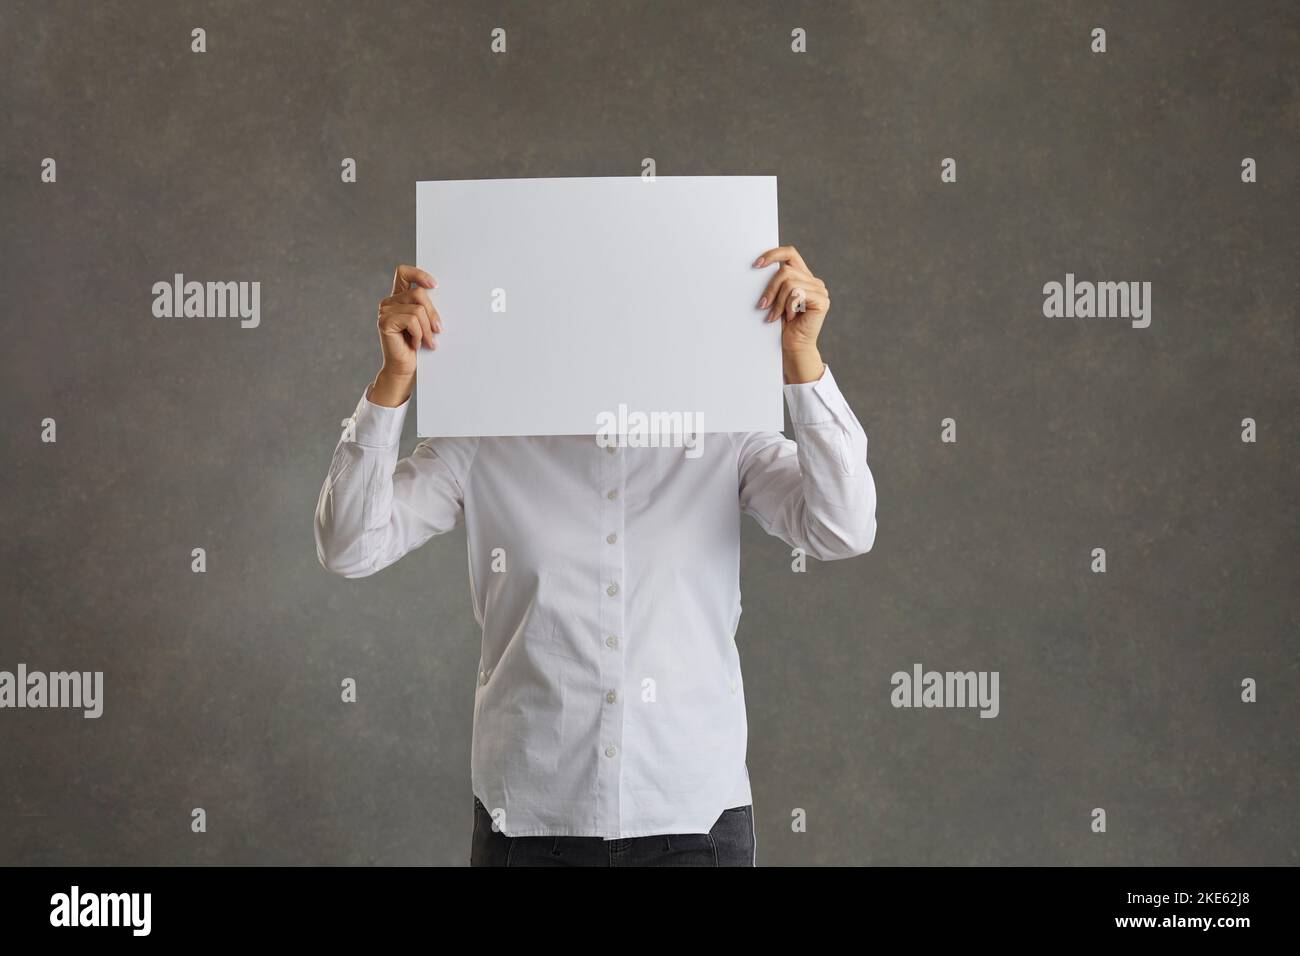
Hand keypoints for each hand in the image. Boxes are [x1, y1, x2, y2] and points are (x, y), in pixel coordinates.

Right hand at [371, 264, 440, 405]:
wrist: (405, 368)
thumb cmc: (418, 346)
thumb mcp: (426, 323)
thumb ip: (427, 307)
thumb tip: (440, 294)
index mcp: (398, 298)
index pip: (403, 272)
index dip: (418, 274)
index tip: (435, 286)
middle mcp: (389, 302)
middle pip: (418, 293)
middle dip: (432, 314)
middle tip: (438, 331)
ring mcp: (384, 311)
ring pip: (418, 310)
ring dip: (427, 329)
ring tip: (428, 342)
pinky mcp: (384, 322)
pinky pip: (412, 321)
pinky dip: (419, 335)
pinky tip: (415, 345)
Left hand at [753, 245, 827, 383]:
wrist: (792, 347)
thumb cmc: (781, 326)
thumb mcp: (774, 300)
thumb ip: (773, 283)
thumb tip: (756, 267)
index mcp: (802, 276)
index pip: (789, 253)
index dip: (773, 254)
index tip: (755, 265)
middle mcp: (813, 281)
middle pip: (785, 270)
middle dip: (770, 289)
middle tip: (762, 305)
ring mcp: (820, 290)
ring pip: (789, 283)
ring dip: (777, 302)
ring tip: (773, 316)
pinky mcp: (822, 301)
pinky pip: (797, 294)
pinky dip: (788, 307)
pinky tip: (789, 319)